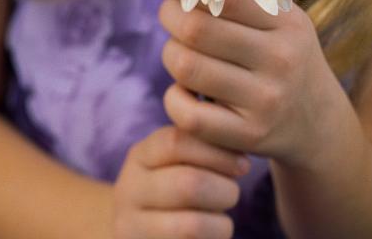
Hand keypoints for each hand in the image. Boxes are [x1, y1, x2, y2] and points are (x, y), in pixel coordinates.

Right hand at [112, 124, 248, 238]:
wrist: (138, 232)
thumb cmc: (169, 192)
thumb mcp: (171, 164)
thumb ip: (196, 149)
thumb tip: (237, 148)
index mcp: (139, 157)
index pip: (177, 142)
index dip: (217, 152)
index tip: (242, 163)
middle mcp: (129, 189)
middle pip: (188, 184)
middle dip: (224, 190)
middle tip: (232, 194)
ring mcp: (132, 226)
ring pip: (191, 225)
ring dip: (221, 224)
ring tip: (222, 221)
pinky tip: (211, 236)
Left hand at [159, 0, 337, 168]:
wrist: (319, 122)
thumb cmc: (284, 54)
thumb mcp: (279, 19)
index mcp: (286, 24)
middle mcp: (279, 60)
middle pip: (195, 29)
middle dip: (169, 16)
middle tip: (171, 15)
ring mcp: (265, 102)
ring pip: (186, 68)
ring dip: (170, 55)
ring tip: (179, 51)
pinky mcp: (250, 136)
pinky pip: (189, 116)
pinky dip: (174, 99)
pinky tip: (185, 91)